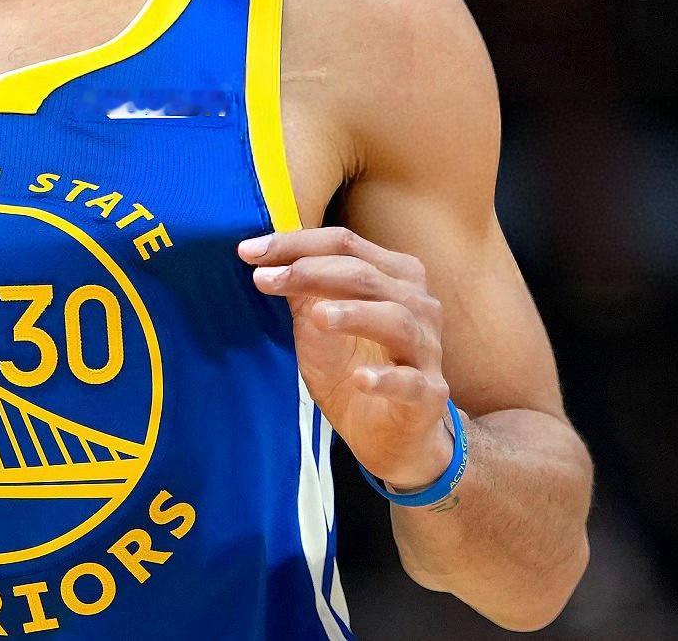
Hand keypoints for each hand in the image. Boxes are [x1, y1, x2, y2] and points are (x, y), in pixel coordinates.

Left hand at [240, 227, 453, 489]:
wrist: (386, 434)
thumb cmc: (354, 366)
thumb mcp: (318, 321)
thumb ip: (301, 287)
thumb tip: (262, 254)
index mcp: (394, 276)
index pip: (345, 244)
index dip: (296, 244)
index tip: (249, 252)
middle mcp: (417, 305)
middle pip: (366, 275)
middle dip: (311, 272)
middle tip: (264, 280)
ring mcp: (426, 349)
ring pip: (396, 319)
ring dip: (354, 314)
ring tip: (317, 318)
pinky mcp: (428, 394)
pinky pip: (410, 382)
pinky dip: (386, 378)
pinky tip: (360, 379)